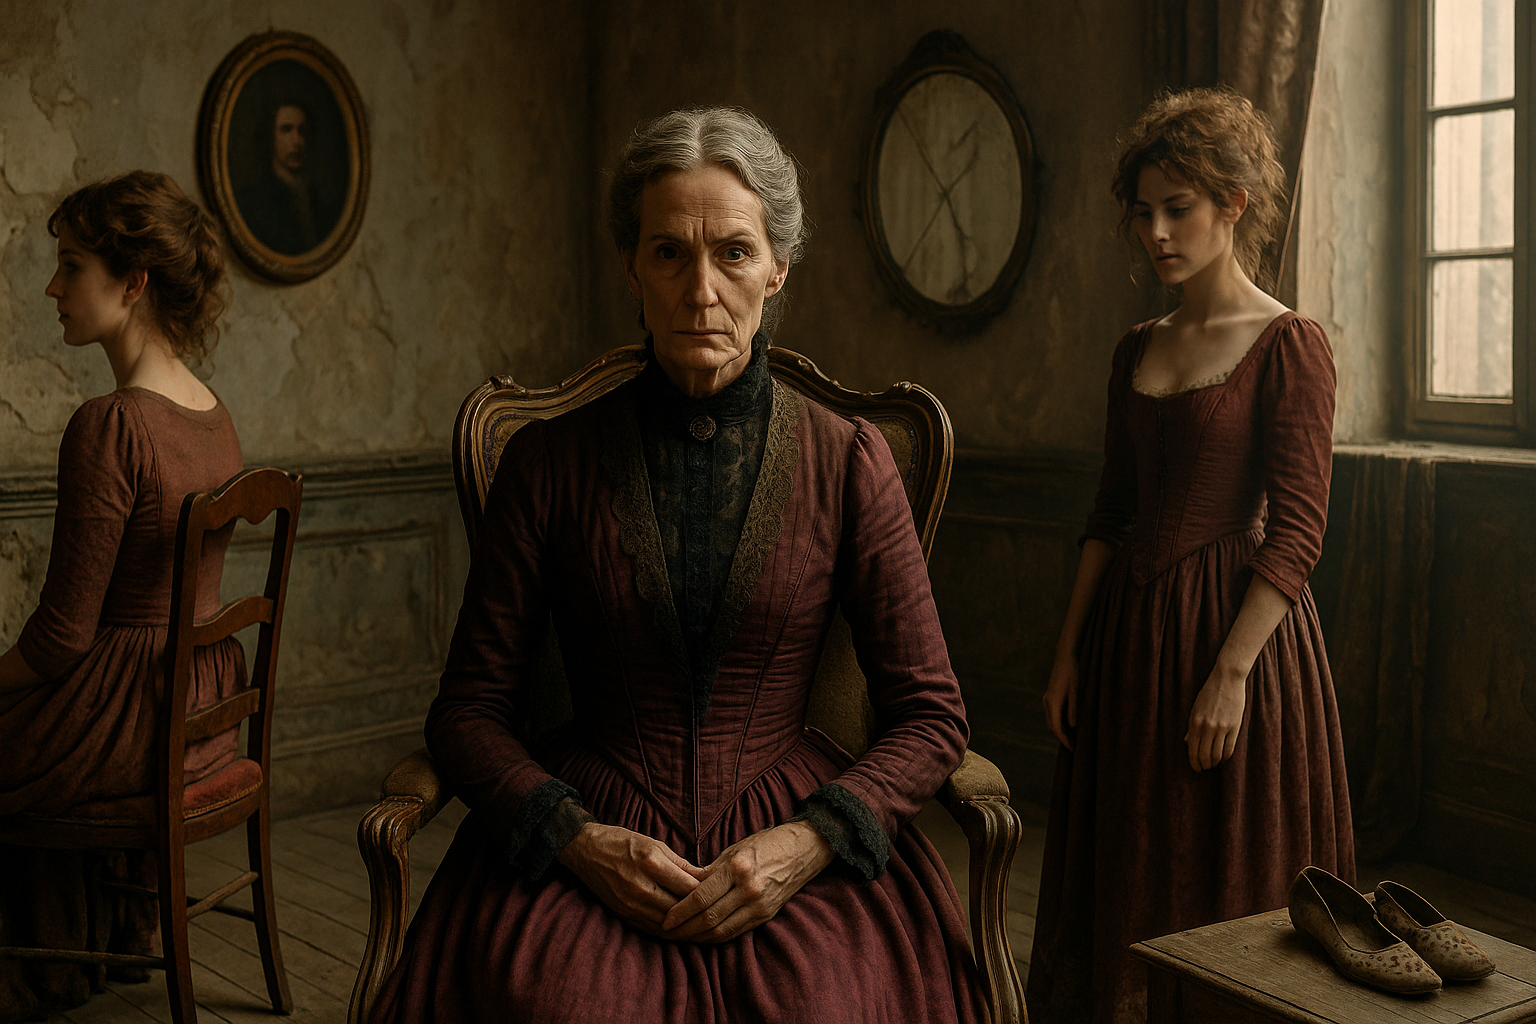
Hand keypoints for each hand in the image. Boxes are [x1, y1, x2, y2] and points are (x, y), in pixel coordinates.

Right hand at [556, 822, 706, 935]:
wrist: (586, 851)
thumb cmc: (623, 842)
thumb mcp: (655, 844)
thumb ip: (681, 865)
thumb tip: (707, 878)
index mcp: (651, 863)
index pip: (689, 887)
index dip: (709, 892)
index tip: (722, 893)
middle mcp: (641, 886)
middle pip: (681, 908)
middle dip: (702, 913)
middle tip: (721, 914)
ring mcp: (631, 904)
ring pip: (669, 924)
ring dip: (688, 927)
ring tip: (707, 926)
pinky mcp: (625, 914)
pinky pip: (653, 929)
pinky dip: (671, 931)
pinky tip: (684, 930)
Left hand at [659, 822, 833, 942]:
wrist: (803, 850)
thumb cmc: (765, 844)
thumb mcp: (734, 850)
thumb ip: (709, 872)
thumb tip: (682, 888)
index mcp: (737, 868)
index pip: (701, 897)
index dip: (680, 911)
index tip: (665, 919)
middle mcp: (749, 889)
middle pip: (709, 917)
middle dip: (684, 928)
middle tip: (667, 932)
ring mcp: (759, 904)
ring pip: (721, 930)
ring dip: (697, 937)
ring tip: (681, 937)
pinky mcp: (766, 915)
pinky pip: (735, 931)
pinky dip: (716, 937)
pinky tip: (702, 936)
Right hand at [1041, 650, 1078, 750]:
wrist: (1064, 657)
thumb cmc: (1072, 673)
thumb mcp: (1076, 692)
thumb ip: (1074, 709)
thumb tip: (1074, 727)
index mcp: (1053, 702)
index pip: (1056, 727)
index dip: (1064, 740)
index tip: (1073, 748)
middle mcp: (1047, 702)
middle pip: (1052, 726)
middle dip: (1062, 737)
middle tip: (1075, 747)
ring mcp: (1047, 699)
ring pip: (1052, 721)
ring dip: (1061, 730)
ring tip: (1074, 738)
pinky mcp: (1050, 696)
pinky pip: (1053, 714)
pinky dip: (1060, 722)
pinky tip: (1070, 725)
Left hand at [1184, 665, 1246, 770]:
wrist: (1226, 680)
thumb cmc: (1209, 693)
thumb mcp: (1195, 708)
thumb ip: (1191, 727)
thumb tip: (1187, 743)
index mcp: (1195, 723)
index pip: (1193, 750)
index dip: (1194, 763)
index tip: (1196, 769)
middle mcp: (1208, 727)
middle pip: (1205, 755)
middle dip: (1204, 765)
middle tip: (1205, 768)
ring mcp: (1222, 728)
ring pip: (1217, 755)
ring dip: (1215, 763)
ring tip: (1214, 764)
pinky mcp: (1234, 727)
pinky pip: (1230, 748)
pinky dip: (1226, 757)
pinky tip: (1224, 758)